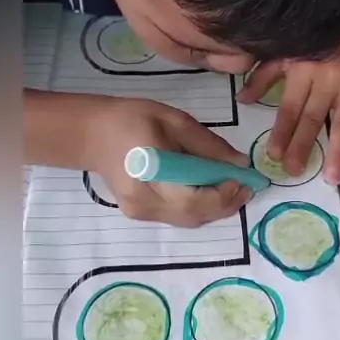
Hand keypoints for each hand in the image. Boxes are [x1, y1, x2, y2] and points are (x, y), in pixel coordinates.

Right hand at [87, 97, 251, 225]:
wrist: (92, 133)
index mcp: (149, 177)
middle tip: (247, 185)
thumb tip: (241, 163)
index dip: (225, 194)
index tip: (245, 178)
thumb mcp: (174, 121)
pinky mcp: (141, 215)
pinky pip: (179, 217)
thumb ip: (208, 145)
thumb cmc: (131, 119)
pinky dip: (201, 207)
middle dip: (226, 203)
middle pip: (195, 216)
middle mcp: (144, 204)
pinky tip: (211, 190)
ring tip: (234, 187)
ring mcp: (141, 214)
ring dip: (216, 207)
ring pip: (190, 220)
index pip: (195, 200)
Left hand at [238, 31, 339, 184]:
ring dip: (337, 152)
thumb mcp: (288, 50)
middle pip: (314, 118)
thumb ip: (264, 75)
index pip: (290, 107)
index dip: (282, 132)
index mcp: (303, 69)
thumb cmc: (322, 39)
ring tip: (331, 176)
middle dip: (303, 146)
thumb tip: (241, 99)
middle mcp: (328, 78)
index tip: (274, 154)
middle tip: (295, 170)